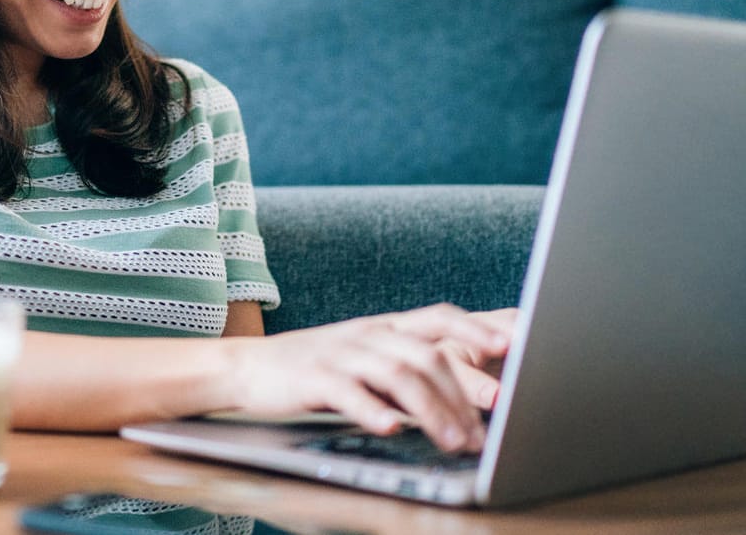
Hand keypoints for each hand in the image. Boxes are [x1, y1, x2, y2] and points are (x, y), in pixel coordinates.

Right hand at [224, 304, 511, 452]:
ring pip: (397, 375)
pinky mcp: (313, 377)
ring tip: (452, 442)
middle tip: (485, 430)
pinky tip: (391, 429)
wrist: (249, 366)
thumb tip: (471, 401)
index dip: (476, 328)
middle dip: (463, 393)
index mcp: (385, 327)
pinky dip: (373, 411)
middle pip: (426, 355)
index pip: (439, 317)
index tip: (512, 347)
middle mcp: (368, 334)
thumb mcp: (368, 360)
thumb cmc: (319, 368)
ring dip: (431, 411)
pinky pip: (349, 391)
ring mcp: (340, 353)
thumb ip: (411, 372)